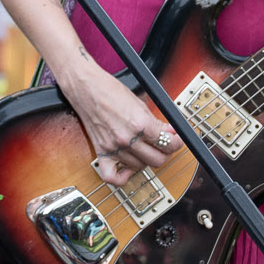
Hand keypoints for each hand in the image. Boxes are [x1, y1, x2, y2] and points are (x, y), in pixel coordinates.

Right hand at [57, 63, 178, 186]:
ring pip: (140, 167)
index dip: (177, 142)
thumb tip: (171, 133)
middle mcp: (127, 139)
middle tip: (165, 145)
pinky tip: (127, 168)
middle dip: (165, 153)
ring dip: (146, 160)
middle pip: (157, 160)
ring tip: (146, 150)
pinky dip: (122, 177)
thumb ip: (156, 122)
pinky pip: (112, 177)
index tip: (176, 140)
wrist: (86, 87)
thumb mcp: (140, 103)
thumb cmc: (110, 90)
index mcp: (140, 124)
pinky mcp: (101, 152)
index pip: (168, 143)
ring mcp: (114, 148)